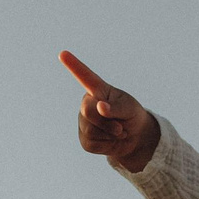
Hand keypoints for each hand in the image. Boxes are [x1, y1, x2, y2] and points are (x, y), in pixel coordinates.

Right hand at [60, 50, 161, 170]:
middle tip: (120, 127)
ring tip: (118, 131)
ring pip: (90, 129)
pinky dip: (106, 144)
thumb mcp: (129, 108)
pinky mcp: (84, 139)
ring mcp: (83, 121)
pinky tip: (110, 140)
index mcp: (98, 90)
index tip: (63, 54)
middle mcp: (87, 104)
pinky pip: (91, 142)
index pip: (84, 76)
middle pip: (87, 110)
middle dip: (106, 121)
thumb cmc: (131, 115)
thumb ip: (116, 107)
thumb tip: (100, 107)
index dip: (73, 65)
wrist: (135, 137)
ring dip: (109, 133)